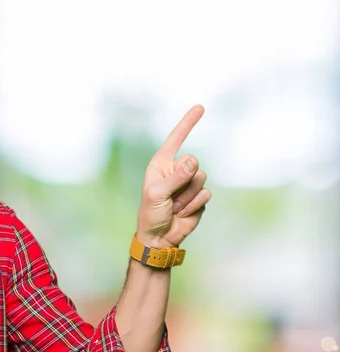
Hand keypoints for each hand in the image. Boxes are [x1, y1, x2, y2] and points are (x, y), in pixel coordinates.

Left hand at [136, 105, 211, 247]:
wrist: (160, 237)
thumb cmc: (151, 214)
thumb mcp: (157, 194)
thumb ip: (175, 177)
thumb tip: (193, 161)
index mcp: (161, 164)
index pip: (176, 139)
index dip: (188, 123)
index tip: (200, 107)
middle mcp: (176, 170)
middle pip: (193, 163)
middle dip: (184, 182)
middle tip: (170, 198)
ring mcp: (188, 183)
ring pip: (201, 179)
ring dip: (187, 197)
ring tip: (175, 206)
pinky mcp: (199, 197)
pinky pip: (206, 194)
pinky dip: (194, 206)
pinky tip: (183, 213)